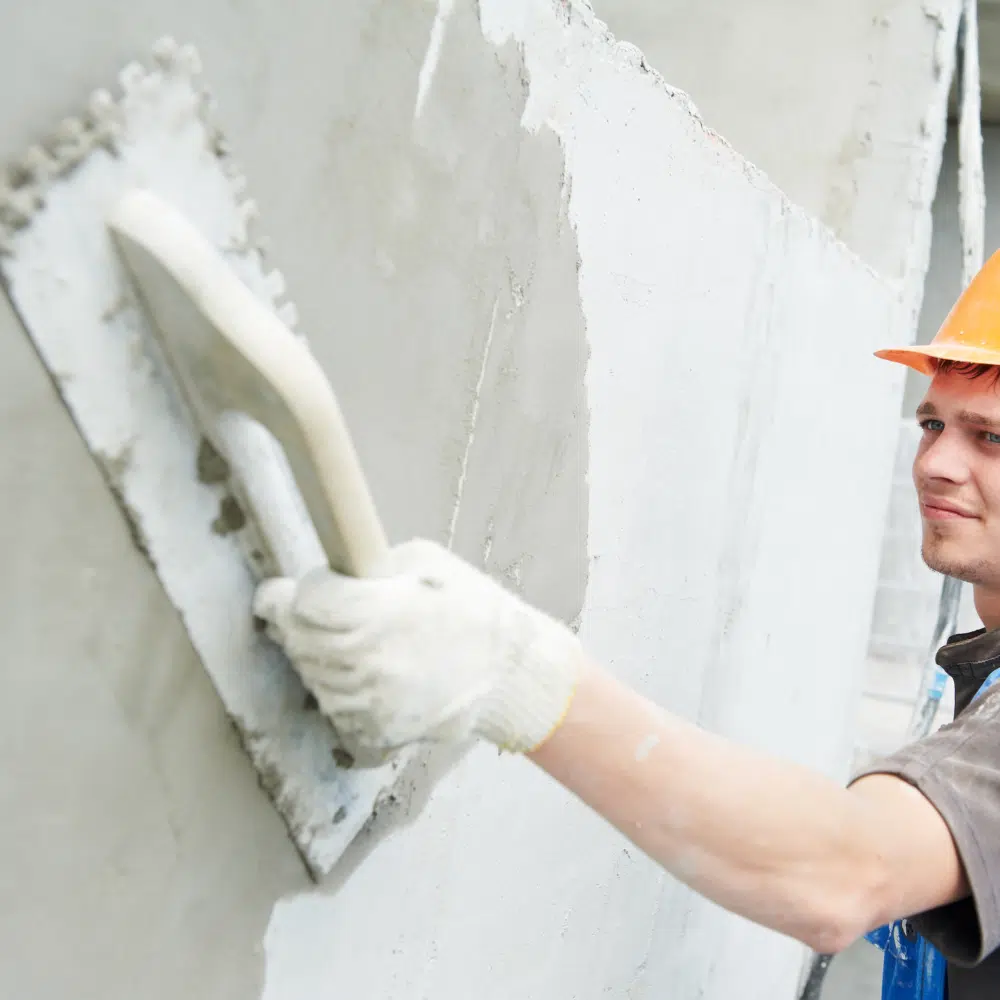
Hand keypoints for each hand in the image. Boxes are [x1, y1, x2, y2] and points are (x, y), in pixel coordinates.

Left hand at [252, 539, 582, 765]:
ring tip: (351, 641)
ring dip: (317, 656)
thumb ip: (368, 567)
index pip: (300, 604)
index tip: (286, 591)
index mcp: (375, 614)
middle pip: (297, 640)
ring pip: (310, 675)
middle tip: (319, 612)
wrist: (510, 673)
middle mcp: (363, 663)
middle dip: (298, 622)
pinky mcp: (373, 732)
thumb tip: (326, 576)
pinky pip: (333, 707)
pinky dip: (338, 689)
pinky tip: (365, 673)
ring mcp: (366, 704)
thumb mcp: (424, 562)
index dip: (289, 594)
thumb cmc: (471, 607)